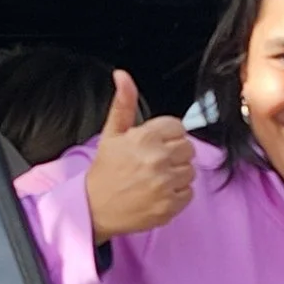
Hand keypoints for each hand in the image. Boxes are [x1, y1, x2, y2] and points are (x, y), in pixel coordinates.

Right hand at [83, 71, 196, 239]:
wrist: (94, 208)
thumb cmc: (105, 171)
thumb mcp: (111, 133)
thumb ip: (123, 103)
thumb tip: (122, 76)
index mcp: (145, 138)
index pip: (178, 127)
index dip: (167, 135)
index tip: (155, 144)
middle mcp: (157, 159)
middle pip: (188, 148)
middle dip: (173, 154)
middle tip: (154, 162)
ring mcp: (165, 184)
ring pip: (190, 171)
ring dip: (176, 174)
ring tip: (156, 178)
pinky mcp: (169, 205)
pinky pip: (189, 193)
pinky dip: (177, 194)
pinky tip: (159, 193)